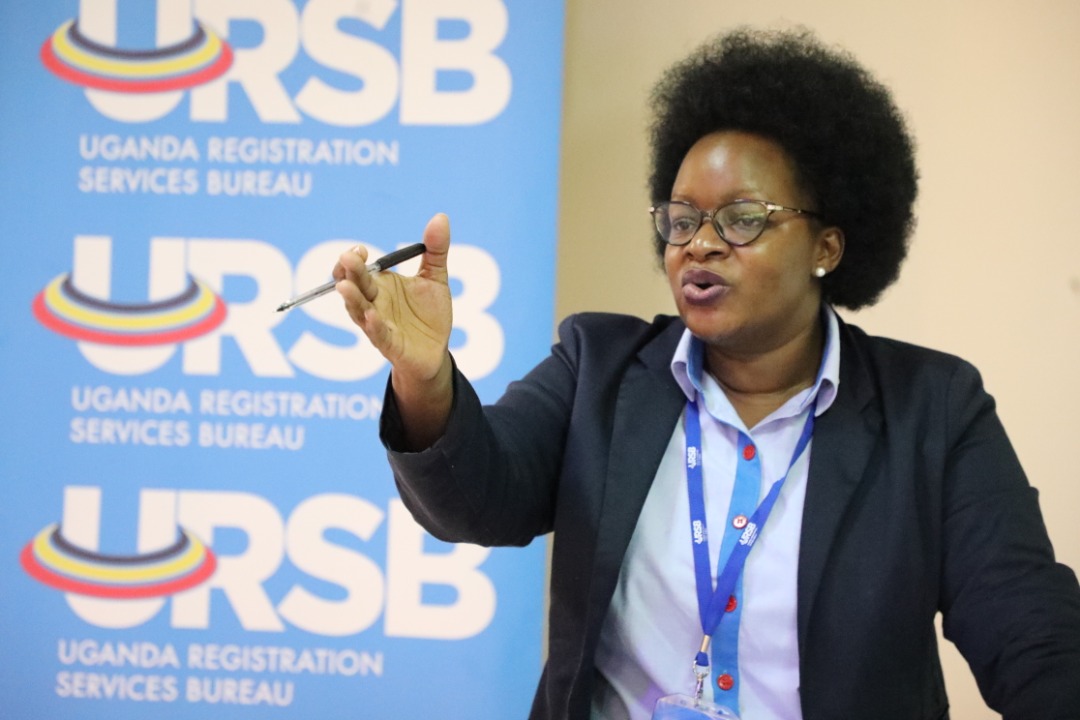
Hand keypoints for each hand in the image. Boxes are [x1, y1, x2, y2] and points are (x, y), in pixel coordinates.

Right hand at [333, 214, 453, 447]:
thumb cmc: (429, 316)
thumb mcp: (435, 279)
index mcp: (380, 286)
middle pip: (356, 286)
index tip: (359, 249)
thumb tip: (441, 217)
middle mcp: (374, 304)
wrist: (437, 353)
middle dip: (350, 272)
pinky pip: (378, 335)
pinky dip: (374, 326)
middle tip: (347, 258)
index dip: (355, 260)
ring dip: (352, 299)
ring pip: (359, 311)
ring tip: (344, 286)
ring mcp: (379, 325)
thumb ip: (436, 250)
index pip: (359, 270)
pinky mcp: (389, 345)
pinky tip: (372, 316)